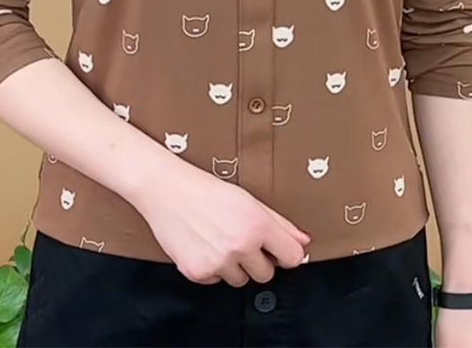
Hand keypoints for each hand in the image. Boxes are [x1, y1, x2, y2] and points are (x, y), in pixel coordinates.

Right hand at [134, 155, 310, 286]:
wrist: (168, 191)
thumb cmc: (207, 190)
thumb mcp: (249, 200)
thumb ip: (280, 223)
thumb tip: (303, 241)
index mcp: (258, 224)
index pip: (292, 257)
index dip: (286, 254)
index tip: (278, 250)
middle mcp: (241, 245)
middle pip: (267, 274)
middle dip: (257, 261)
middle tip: (240, 239)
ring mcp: (219, 261)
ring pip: (240, 280)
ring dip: (234, 266)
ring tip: (220, 240)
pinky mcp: (199, 272)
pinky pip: (216, 281)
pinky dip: (212, 268)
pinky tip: (204, 246)